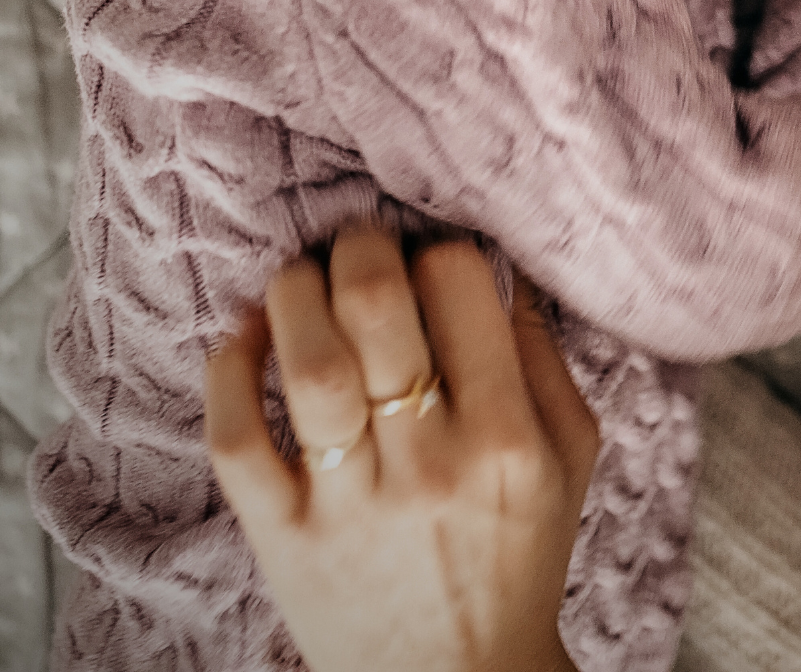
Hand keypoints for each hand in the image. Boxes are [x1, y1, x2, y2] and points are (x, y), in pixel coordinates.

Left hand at [205, 227, 598, 671]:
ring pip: (306, 361)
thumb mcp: (571, 457)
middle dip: (359, 248)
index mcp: (507, 435)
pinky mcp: (281, 540)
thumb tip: (500, 269)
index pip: (457, 285)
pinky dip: (229, 370)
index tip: (428, 261)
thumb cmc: (521, 558)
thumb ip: (544, 358)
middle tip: (356, 242)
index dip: (437, 251)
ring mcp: (348, 503)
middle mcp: (429, 462)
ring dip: (294, 292)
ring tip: (301, 276)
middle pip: (376, 306)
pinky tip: (246, 334)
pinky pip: (236, 440)